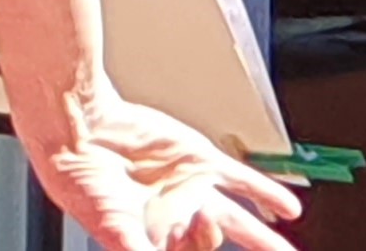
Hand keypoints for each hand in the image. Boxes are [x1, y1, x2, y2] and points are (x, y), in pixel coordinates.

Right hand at [25, 86, 301, 250]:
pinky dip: (267, 193)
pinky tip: (287, 207)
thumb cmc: (80, 178)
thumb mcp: (112, 229)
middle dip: (218, 242)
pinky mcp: (201, 159)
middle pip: (212, 243)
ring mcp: (190, 188)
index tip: (190, 248)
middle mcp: (174, 215)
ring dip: (265, 239)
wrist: (79, 126)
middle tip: (205, 222)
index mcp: (150, 237)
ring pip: (238, 221)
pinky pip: (242, 181)